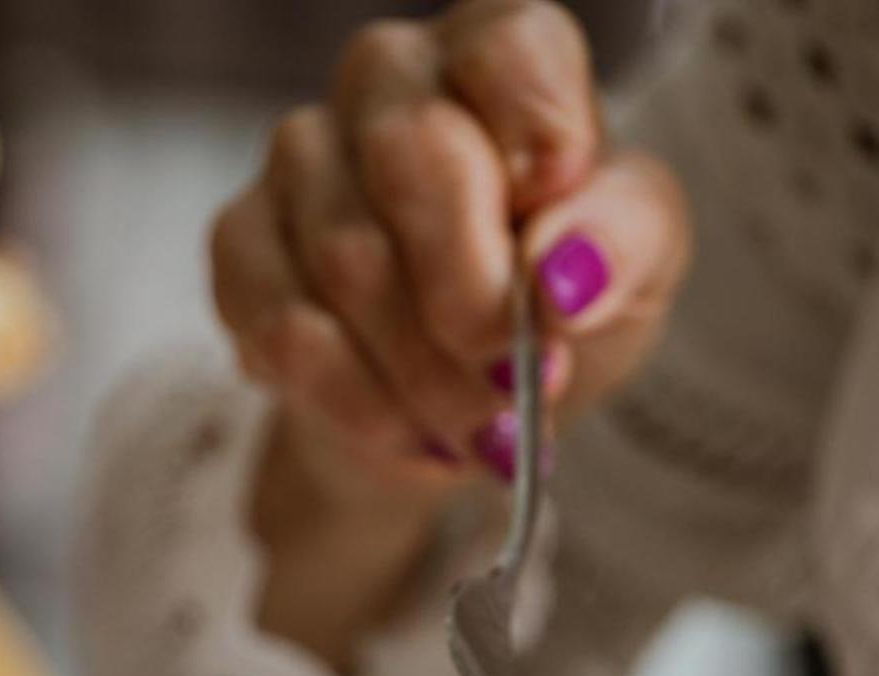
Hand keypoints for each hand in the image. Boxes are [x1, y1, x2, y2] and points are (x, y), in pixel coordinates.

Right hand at [212, 0, 689, 492]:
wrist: (468, 395)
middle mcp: (388, 78)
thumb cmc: (557, 298)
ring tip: (474, 418)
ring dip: (427, 376)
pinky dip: (362, 405)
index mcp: (496, 52)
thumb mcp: (638, 264)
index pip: (508, 49)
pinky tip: (405, 423)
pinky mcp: (240, 242)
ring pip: (349, 263)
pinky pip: (288, 331)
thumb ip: (624, 238)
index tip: (558, 237)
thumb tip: (561, 269)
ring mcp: (301, 154)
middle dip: (476, 297)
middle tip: (518, 373)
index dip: (538, 141)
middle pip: (412, 154)